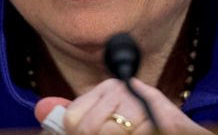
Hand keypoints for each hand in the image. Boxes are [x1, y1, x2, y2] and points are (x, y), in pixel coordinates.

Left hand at [35, 78, 214, 134]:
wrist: (176, 133)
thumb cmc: (138, 130)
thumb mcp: (103, 122)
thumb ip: (75, 116)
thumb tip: (41, 107)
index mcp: (107, 88)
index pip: (71, 119)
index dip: (80, 134)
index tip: (102, 131)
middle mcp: (124, 88)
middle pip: (87, 129)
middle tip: (120, 134)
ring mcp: (143, 103)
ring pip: (107, 133)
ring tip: (133, 134)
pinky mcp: (162, 121)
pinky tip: (145, 134)